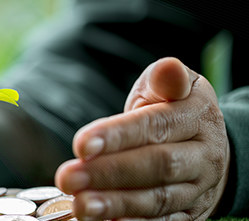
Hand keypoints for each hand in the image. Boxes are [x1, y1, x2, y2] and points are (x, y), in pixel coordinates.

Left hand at [55, 57, 229, 219]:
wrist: (209, 146)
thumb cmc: (173, 108)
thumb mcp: (171, 86)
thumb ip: (163, 80)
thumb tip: (167, 69)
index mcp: (196, 116)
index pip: (155, 126)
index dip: (118, 136)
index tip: (80, 145)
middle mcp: (203, 155)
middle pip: (156, 166)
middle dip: (109, 173)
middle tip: (68, 178)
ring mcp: (198, 189)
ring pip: (158, 200)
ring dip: (116, 205)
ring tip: (80, 205)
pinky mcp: (190, 214)